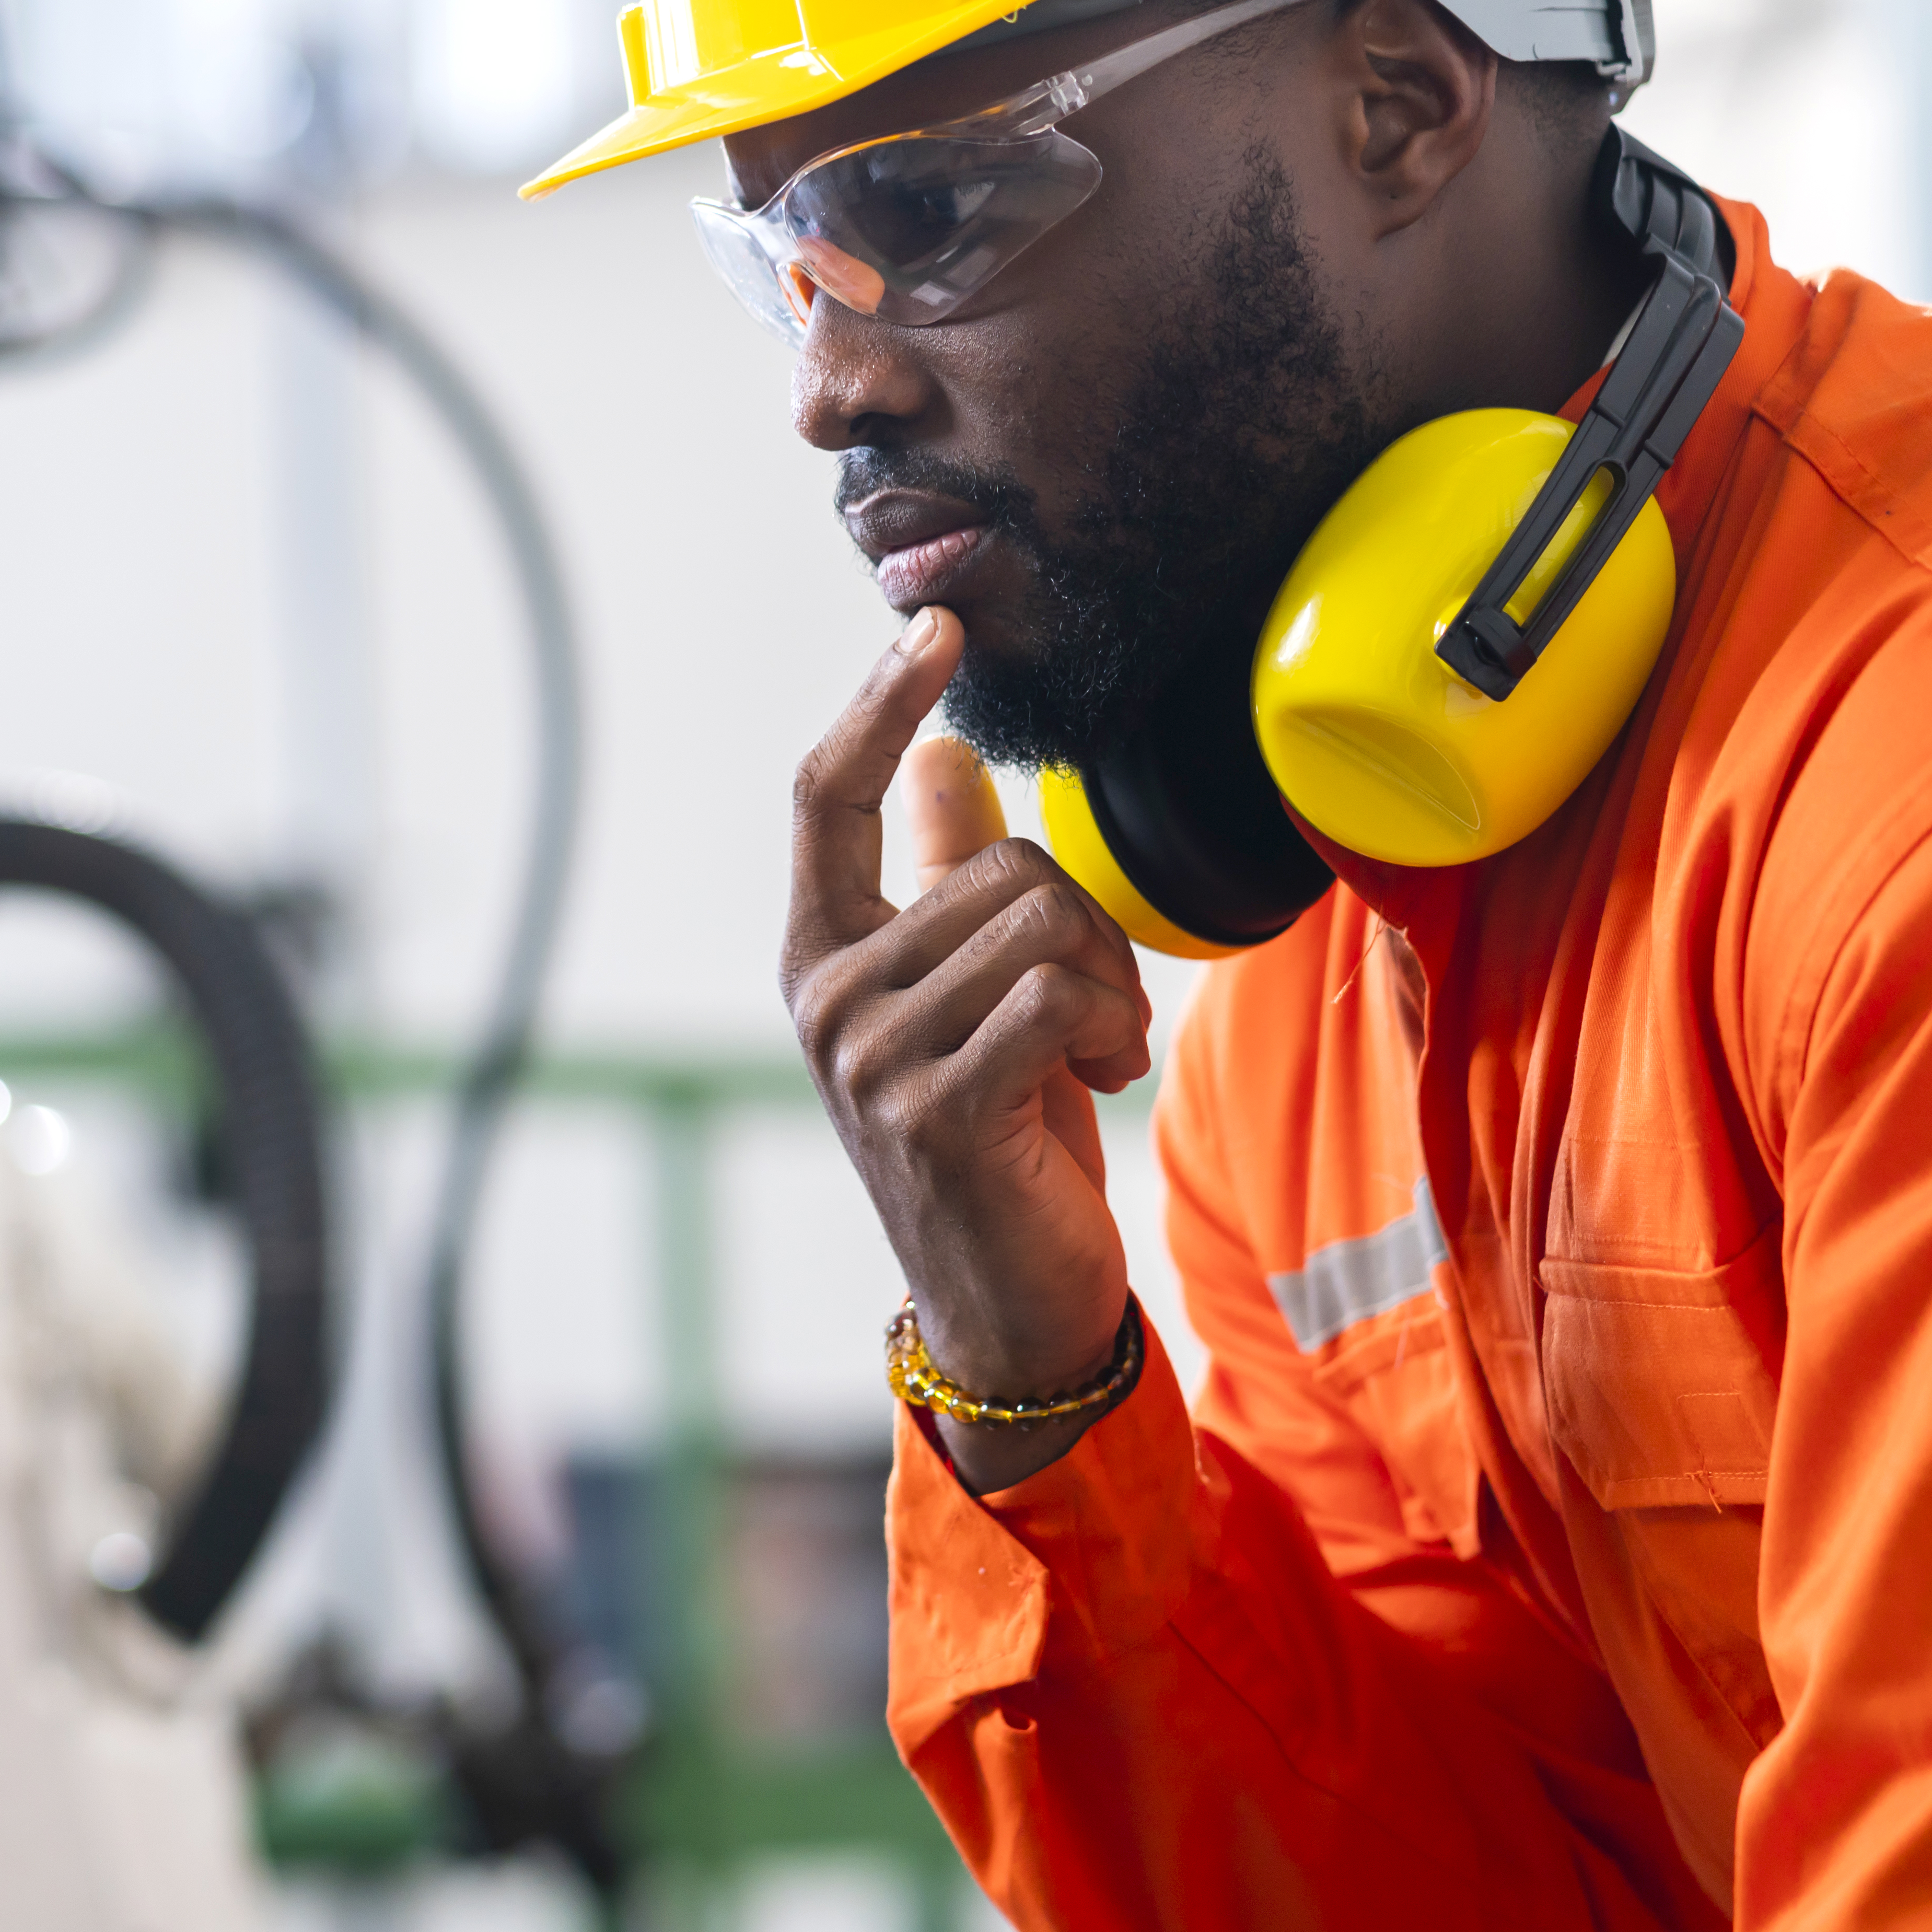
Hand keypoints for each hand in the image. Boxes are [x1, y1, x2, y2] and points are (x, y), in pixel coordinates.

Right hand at [785, 610, 1153, 1488]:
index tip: (937, 627)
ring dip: (1106, 987)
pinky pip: (1057, 995)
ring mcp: (871, 1056)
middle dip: (1080, 927)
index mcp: (821, 955)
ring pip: (1036, 926)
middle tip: (1089, 1014)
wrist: (1008, 1304)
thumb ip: (940, 879)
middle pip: (992, 865)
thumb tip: (939, 755)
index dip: (878, 703)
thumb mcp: (967, 996)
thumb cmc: (996, 1140)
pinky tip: (1100, 1083)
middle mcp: (827, 999)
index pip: (828, 797)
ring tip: (1093, 1056)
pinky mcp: (935, 1107)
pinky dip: (1110, 1030)